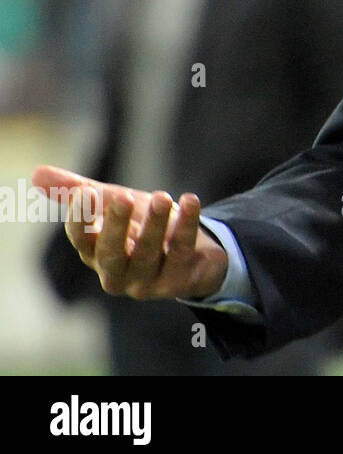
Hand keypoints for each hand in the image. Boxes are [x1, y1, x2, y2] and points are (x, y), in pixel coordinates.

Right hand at [32, 165, 228, 299]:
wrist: (195, 253)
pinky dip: (186, 225)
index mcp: (96, 254)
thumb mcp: (115, 205)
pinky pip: (181, 252)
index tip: (86, 191)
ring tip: (161, 196)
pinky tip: (190, 200)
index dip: (81, 218)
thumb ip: (80, 190)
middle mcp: (117, 273)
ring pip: (148, 254)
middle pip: (111, 254)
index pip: (81, 239)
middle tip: (122, 197)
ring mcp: (147, 282)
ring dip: (154, 224)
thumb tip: (37, 172)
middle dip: (115, 226)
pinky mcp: (178, 281)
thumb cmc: (144, 226)